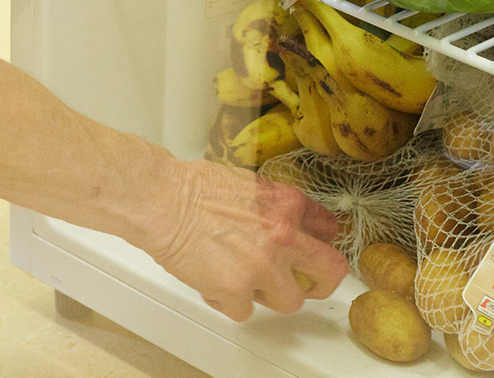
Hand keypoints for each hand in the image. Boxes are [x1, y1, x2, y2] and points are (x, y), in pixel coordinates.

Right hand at [143, 159, 347, 321]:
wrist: (163, 201)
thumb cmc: (195, 187)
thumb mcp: (250, 184)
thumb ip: (277, 206)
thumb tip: (293, 221)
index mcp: (288, 206)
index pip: (330, 230)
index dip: (321, 245)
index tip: (314, 252)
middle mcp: (284, 237)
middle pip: (328, 274)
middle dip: (318, 282)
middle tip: (303, 283)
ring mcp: (262, 267)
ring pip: (290, 301)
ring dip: (269, 295)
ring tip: (245, 280)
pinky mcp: (236, 291)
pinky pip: (245, 311)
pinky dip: (230, 302)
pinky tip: (215, 283)